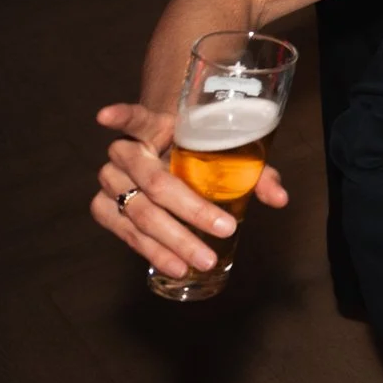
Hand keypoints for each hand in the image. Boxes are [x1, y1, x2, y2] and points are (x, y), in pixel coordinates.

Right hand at [89, 102, 286, 280]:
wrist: (162, 155)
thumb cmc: (196, 149)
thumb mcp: (222, 151)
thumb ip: (251, 169)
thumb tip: (280, 198)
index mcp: (153, 127)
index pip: (135, 118)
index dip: (120, 116)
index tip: (104, 116)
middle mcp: (124, 153)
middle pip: (155, 183)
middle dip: (192, 211)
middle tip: (225, 230)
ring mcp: (109, 182)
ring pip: (140, 215)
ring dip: (173, 241)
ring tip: (203, 261)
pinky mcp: (102, 208)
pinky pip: (126, 234)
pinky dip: (153, 252)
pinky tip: (174, 266)